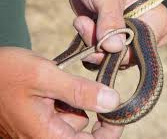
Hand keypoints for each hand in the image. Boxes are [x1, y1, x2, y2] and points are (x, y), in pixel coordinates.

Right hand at [0, 47, 121, 138]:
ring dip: (71, 99)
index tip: (115, 108)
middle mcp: (43, 138)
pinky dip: (62, 98)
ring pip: (73, 119)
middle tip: (69, 84)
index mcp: (47, 136)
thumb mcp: (44, 77)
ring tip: (52, 85)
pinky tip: (49, 88)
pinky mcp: (37, 121)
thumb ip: (79, 91)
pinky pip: (60, 112)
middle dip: (83, 105)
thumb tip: (113, 101)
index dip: (110, 129)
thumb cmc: (5, 73)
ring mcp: (38, 130)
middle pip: (82, 129)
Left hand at [65, 0, 166, 64]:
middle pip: (126, 57)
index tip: (99, 39)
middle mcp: (147, 31)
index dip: (119, 51)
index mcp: (157, 20)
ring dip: (92, 43)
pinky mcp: (115, 38)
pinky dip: (89, 44)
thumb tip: (114, 47)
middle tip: (83, 24)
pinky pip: (103, 53)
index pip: (142, 50)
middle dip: (101, 46)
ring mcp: (130, 36)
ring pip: (112, 56)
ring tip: (81, 21)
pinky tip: (83, 24)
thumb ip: (111, 20)